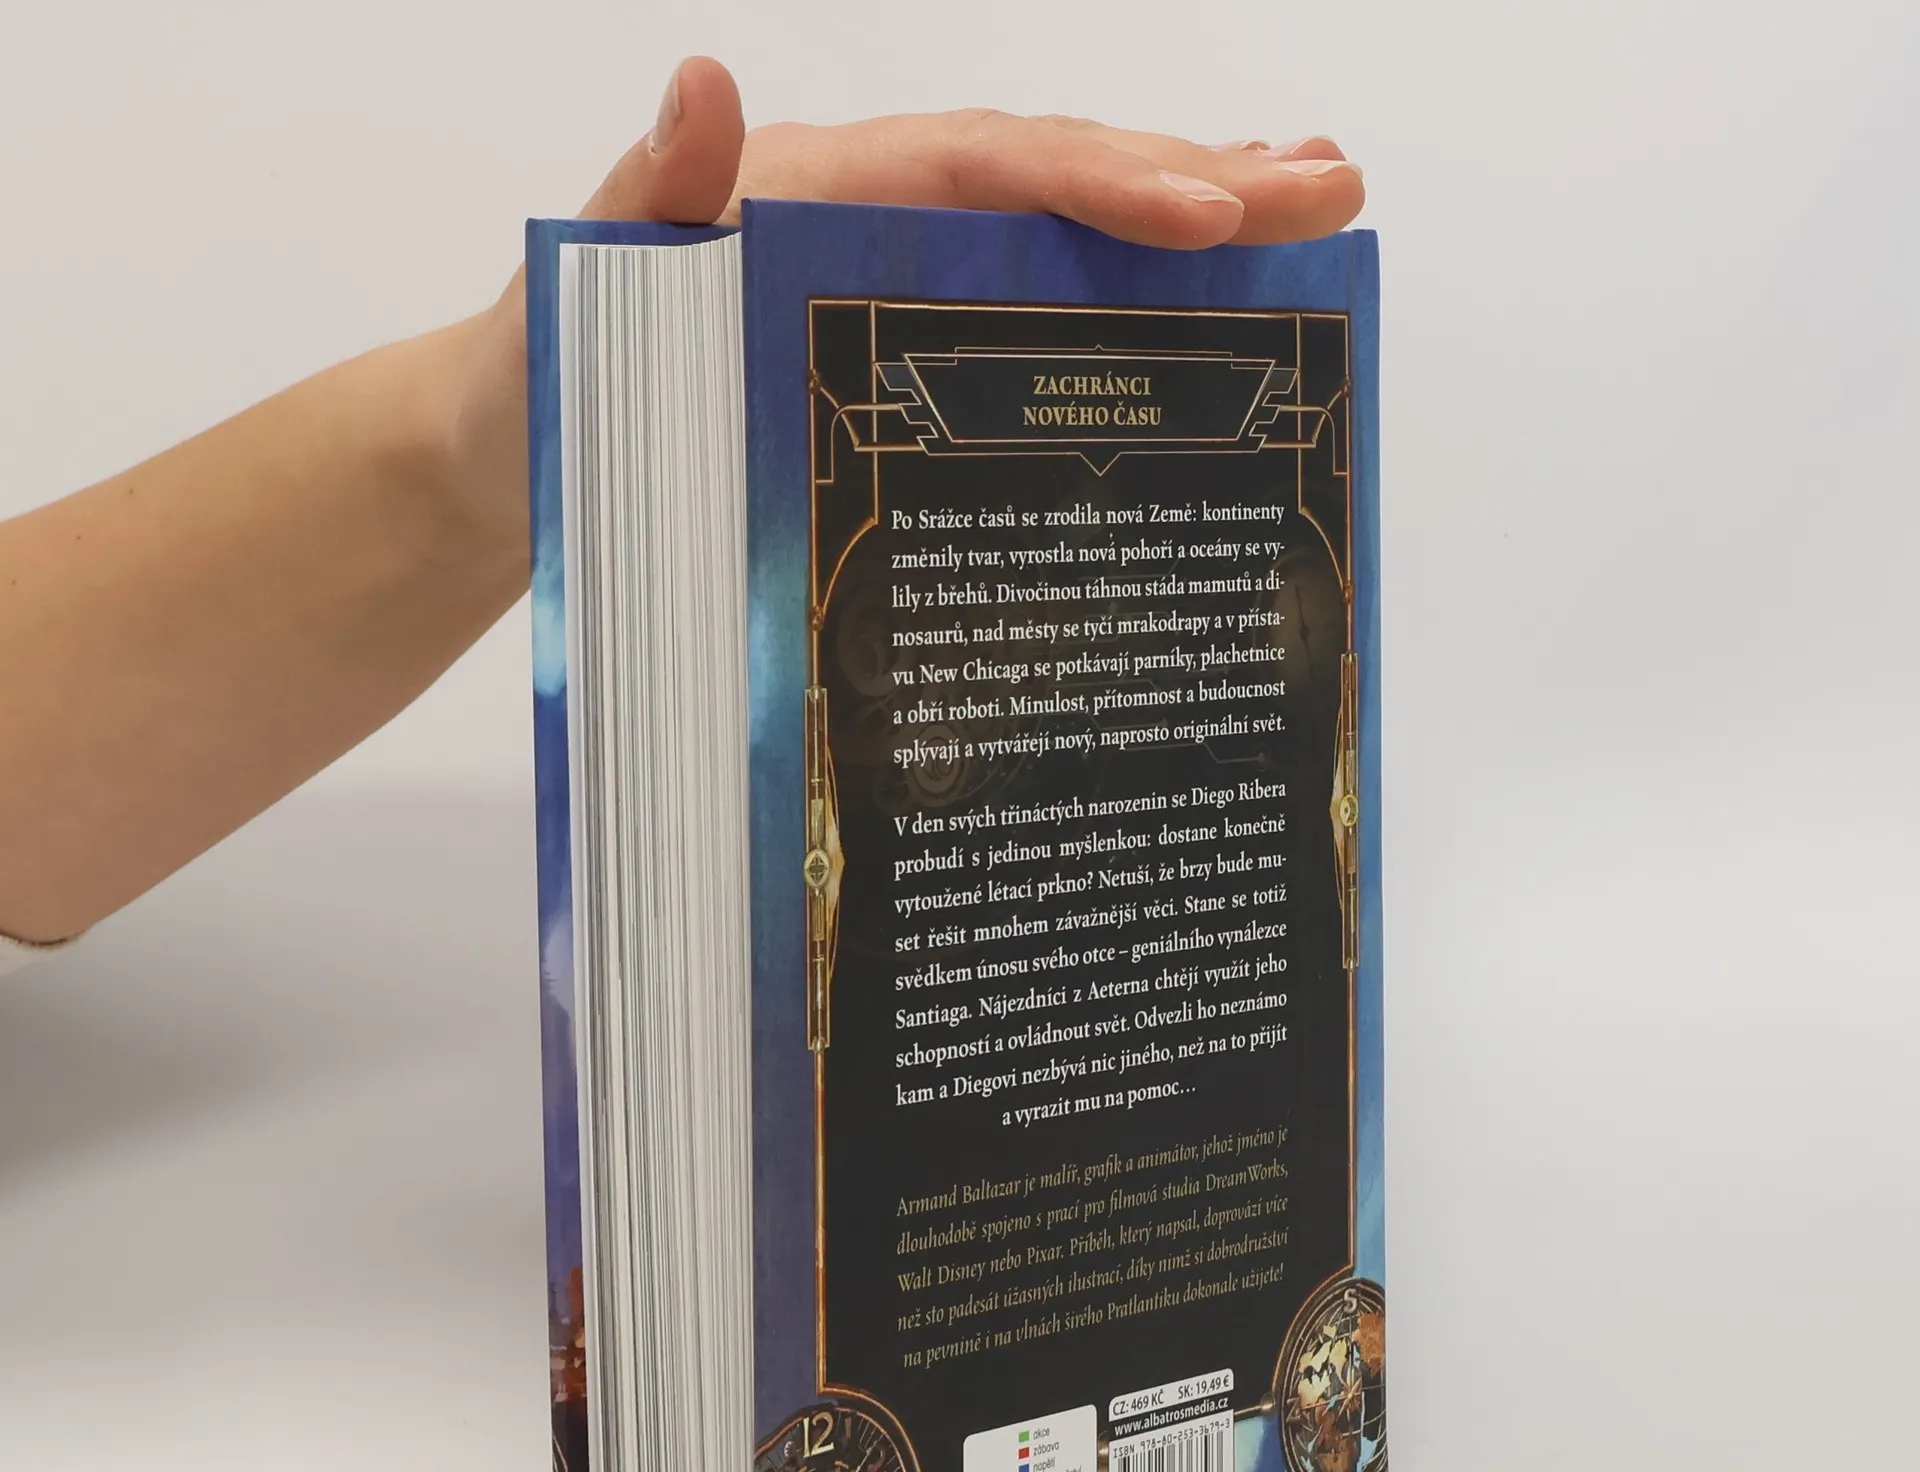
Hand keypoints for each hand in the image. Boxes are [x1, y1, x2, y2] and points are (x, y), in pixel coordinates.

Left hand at [445, 56, 1363, 550]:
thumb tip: (702, 90)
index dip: (1101, 183)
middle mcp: (868, 217)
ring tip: (1307, 205)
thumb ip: (642, 205)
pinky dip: (1114, 290)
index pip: (983, 166)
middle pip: (1052, 180)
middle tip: (1331, 187)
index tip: (1212, 212)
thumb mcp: (573, 297)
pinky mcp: (898, 345)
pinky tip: (1195, 296)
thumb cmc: (540, 380)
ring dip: (1184, 218)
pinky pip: (1023, 305)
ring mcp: (890, 279)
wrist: (512, 455)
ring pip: (1056, 233)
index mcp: (813, 190)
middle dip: (1196, 182)